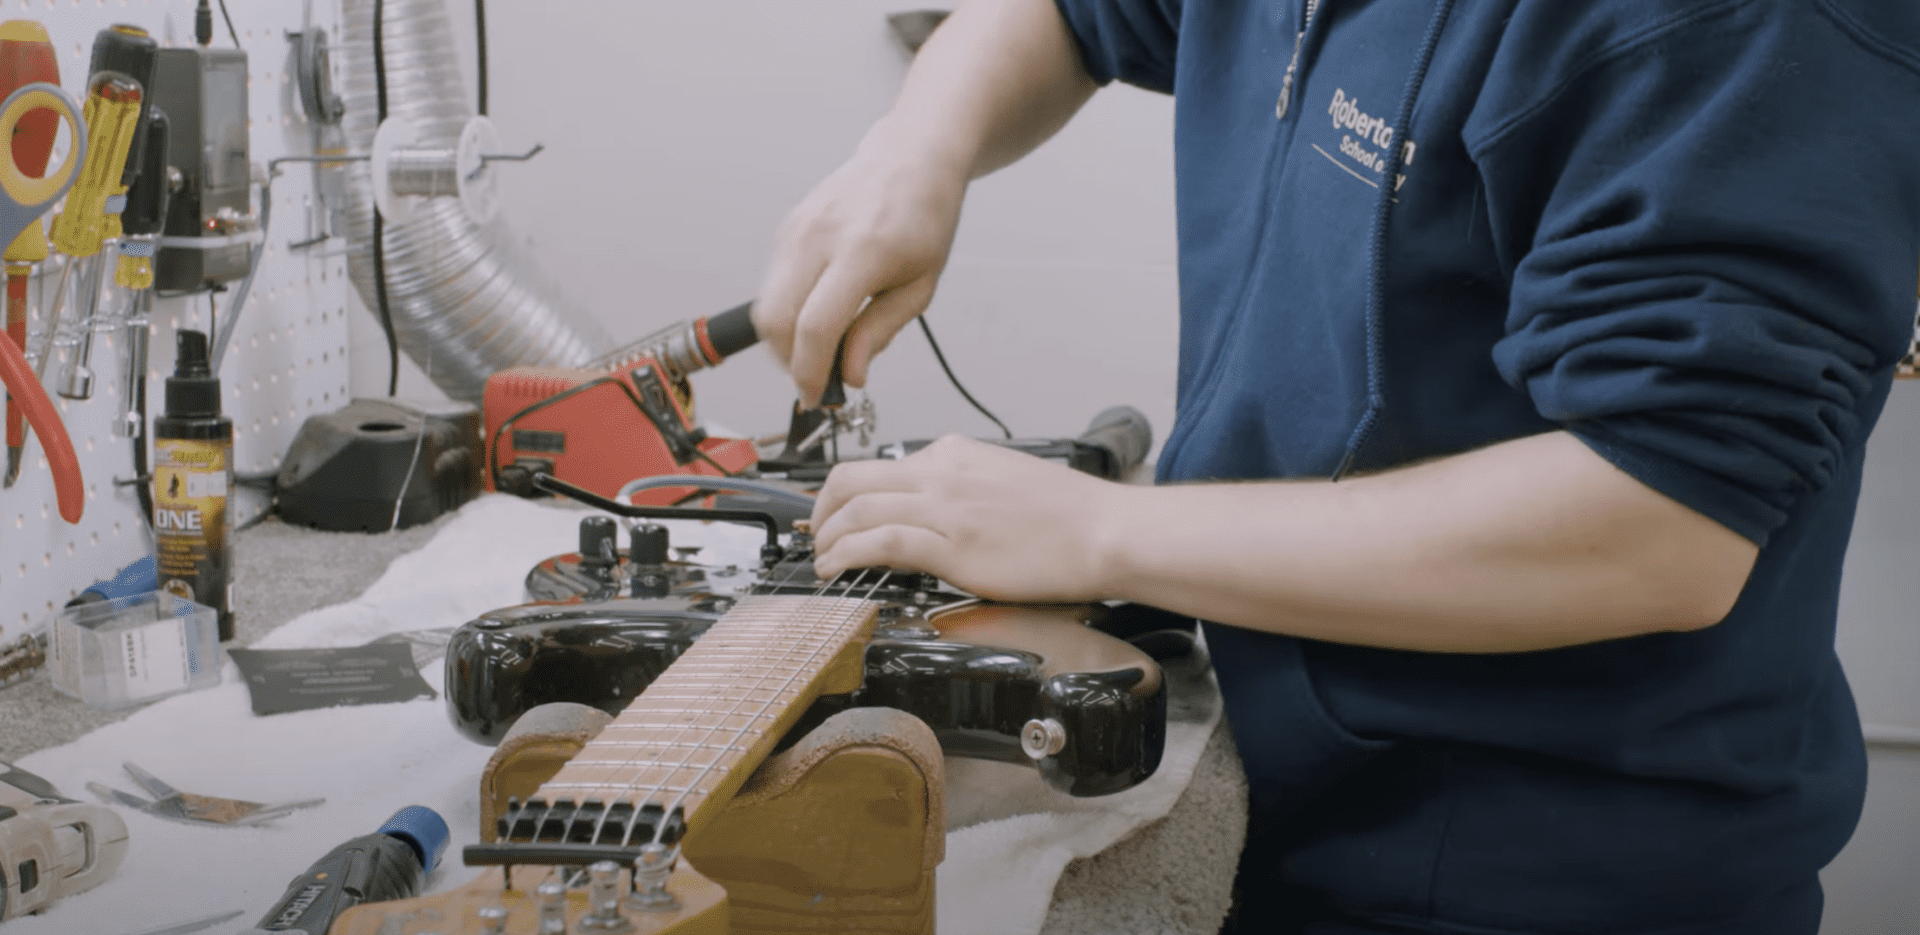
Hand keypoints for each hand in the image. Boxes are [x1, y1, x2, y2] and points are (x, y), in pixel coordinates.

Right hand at [753, 119, 969, 406]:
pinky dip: (787, 312)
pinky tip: (819, 314)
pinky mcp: (786, 229)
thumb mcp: (921, 285)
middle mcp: (820, 235)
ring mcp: (797, 229)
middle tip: (818, 378)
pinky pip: (772, 285)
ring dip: (785, 341)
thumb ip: (880, 331)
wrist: (911, 158)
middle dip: (790, 362)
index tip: (816, 396)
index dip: (810, 372)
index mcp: (863, 250)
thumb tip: (848, 374)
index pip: (816, 326)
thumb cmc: (925, 218)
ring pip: (765, 305)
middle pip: (776, 319)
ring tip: (822, 348)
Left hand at [810, 435, 1128, 602]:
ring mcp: (946, 508)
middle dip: (823, 510)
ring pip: (858, 509)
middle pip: (853, 479)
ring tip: (821, 560)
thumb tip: (936, 508)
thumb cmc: (1071, 516)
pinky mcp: (953, 546)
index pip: (882, 465)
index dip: (845, 492)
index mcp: (956, 453)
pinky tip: (837, 569)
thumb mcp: (1006, 480)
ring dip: (828, 538)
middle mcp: (943, 473)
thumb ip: (964, 488)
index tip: (836, 512)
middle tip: (817, 536)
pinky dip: (847, 554)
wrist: (1106, 532)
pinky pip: (881, 542)